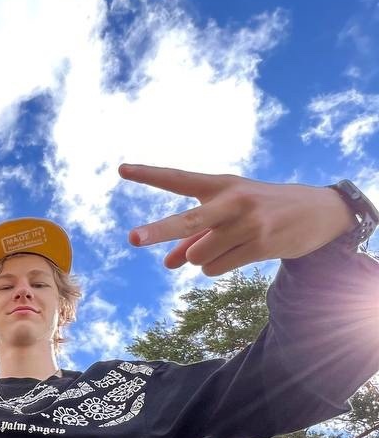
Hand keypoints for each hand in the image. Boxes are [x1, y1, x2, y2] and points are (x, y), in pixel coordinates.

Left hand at [120, 165, 355, 275]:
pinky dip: (215, 267)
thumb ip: (193, 237)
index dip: (150, 175)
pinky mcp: (259, 244)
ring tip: (228, 243)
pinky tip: (239, 252)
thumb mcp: (226, 214)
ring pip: (197, 256)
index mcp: (220, 184)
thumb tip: (168, 264)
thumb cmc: (259, 211)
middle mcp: (232, 200)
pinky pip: (214, 268)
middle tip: (131, 239)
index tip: (122, 169)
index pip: (179, 179)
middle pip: (187, 221)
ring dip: (202, 258)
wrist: (315, 212)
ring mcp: (247, 223)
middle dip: (158, 231)